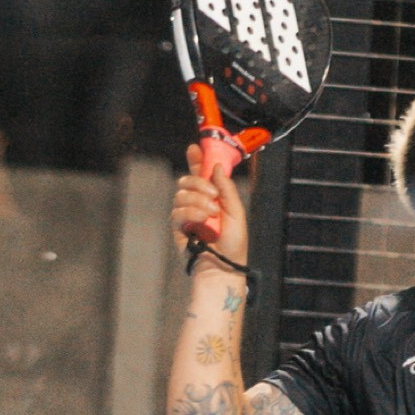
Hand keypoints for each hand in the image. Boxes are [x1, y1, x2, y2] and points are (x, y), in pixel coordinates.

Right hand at [173, 140, 249, 262]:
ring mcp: (186, 214)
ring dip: (198, 200)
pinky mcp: (178, 227)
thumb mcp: (236, 212)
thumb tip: (216, 166)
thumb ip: (226, 188)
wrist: (224, 266)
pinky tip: (202, 219)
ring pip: (181, 194)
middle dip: (198, 182)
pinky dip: (191, 212)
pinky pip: (177, 211)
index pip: (201, 173)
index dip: (196, 159)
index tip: (194, 148)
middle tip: (213, 194)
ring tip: (212, 213)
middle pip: (187, 180)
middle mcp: (197, 202)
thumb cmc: (233, 243)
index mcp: (212, 196)